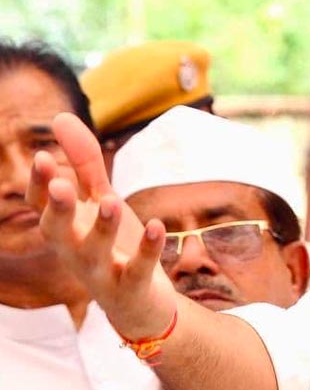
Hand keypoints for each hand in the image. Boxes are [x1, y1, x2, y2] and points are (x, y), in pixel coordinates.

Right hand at [27, 113, 178, 337]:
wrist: (140, 303)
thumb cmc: (113, 245)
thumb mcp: (100, 200)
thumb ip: (84, 163)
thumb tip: (60, 117)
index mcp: (66, 229)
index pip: (42, 206)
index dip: (41, 185)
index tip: (42, 156)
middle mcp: (75, 252)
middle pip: (56, 232)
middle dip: (58, 208)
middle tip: (61, 185)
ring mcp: (101, 272)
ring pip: (93, 252)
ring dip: (101, 227)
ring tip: (111, 200)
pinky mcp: (131, 287)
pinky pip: (136, 269)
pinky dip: (147, 249)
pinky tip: (157, 226)